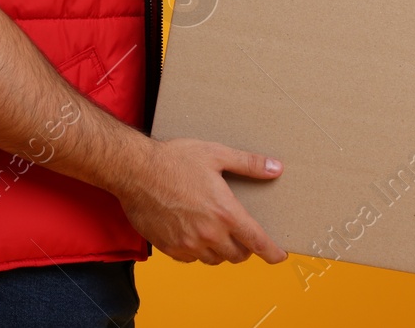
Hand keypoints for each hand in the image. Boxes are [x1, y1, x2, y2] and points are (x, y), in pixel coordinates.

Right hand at [118, 138, 286, 264]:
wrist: (135, 171)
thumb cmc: (175, 160)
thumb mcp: (216, 154)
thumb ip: (249, 163)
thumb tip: (275, 167)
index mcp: (224, 212)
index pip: (256, 242)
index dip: (272, 252)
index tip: (279, 256)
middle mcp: (208, 233)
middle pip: (237, 255)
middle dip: (245, 248)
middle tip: (243, 235)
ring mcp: (188, 244)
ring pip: (214, 259)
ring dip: (222, 251)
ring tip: (220, 233)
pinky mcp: (169, 248)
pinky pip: (192, 259)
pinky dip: (199, 252)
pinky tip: (196, 235)